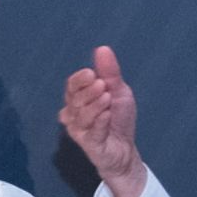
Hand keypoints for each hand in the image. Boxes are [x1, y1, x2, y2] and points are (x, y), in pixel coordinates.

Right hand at [60, 46, 145, 196]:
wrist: (125, 148)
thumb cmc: (119, 118)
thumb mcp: (118, 91)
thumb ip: (110, 72)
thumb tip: (103, 48)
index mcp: (78, 98)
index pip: (71, 85)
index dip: (80, 79)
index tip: (94, 74)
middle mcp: (73, 113)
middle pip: (74, 98)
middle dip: (90, 91)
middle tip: (105, 88)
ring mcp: (78, 130)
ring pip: (81, 115)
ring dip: (96, 105)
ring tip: (109, 100)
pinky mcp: (88, 144)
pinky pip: (91, 131)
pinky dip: (100, 122)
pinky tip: (107, 115)